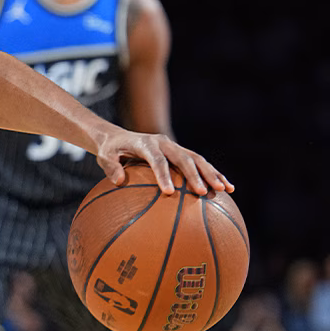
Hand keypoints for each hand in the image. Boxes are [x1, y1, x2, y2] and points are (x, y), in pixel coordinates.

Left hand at [95, 131, 232, 195]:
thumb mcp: (105, 156)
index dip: (164, 176)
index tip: (170, 193)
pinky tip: (225, 188)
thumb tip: (119, 181)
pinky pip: (199, 163)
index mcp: (147, 143)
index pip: (157, 160)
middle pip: (184, 158)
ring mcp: (175, 147)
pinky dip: (213, 174)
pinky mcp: (181, 153)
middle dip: (196, 175)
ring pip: (198, 159)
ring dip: (212, 174)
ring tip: (225, 190)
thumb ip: (110, 167)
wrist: (119, 137)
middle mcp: (165, 143)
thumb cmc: (111, 150)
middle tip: (204, 192)